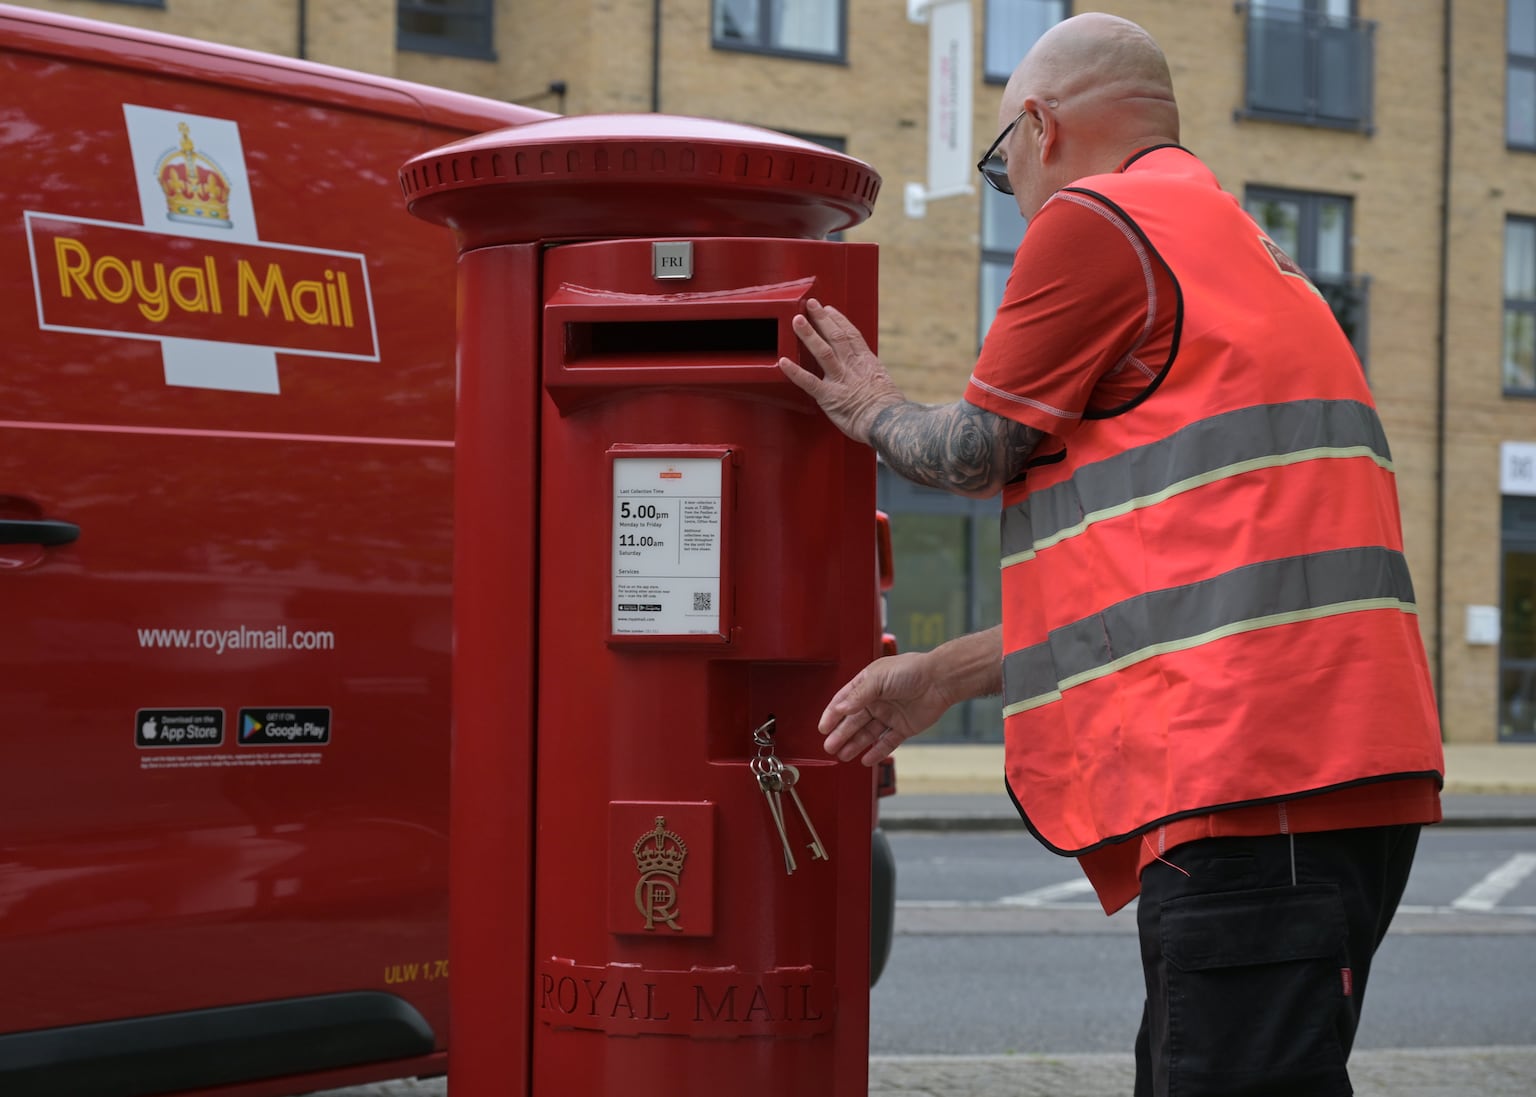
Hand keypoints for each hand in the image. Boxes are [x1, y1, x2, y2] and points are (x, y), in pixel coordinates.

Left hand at [778, 298, 904, 443]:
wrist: (888, 421)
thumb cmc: (888, 409)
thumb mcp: (884, 384)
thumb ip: (872, 376)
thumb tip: (871, 376)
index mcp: (866, 362)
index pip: (851, 335)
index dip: (839, 320)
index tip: (829, 310)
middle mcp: (852, 366)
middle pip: (836, 336)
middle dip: (822, 318)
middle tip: (810, 304)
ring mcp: (840, 380)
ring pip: (823, 351)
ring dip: (809, 334)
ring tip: (797, 320)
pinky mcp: (829, 396)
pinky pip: (809, 382)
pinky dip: (795, 372)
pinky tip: (783, 362)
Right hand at [818, 651, 953, 765]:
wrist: (939, 680)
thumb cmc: (910, 671)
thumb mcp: (878, 679)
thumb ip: (858, 696)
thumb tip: (840, 709)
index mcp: (868, 684)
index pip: (844, 701)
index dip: (832, 714)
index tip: (823, 728)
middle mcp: (877, 701)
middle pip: (854, 721)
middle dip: (841, 734)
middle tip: (829, 747)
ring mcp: (890, 715)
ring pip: (868, 734)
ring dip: (855, 744)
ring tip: (843, 755)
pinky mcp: (904, 727)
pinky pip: (887, 742)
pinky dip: (877, 751)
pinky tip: (866, 759)